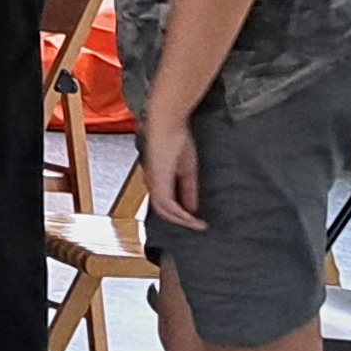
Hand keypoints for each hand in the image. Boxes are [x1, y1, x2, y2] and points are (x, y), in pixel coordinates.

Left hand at [141, 108, 205, 229]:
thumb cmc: (176, 138)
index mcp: (158, 179)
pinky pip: (166, 203)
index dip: (180, 214)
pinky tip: (190, 217)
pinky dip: (178, 213)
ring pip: (163, 209)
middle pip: (163, 210)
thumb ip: (187, 189)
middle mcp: (153, 182)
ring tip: (196, 225)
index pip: (166, 203)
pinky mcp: (158, 179)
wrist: (167, 123)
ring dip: (181, 219)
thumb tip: (191, 208)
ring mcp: (154, 181)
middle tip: (196, 226)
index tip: (195, 220)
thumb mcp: (186, 169)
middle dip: (181, 221)